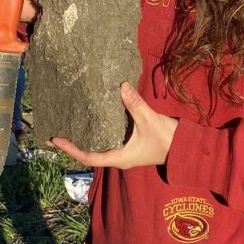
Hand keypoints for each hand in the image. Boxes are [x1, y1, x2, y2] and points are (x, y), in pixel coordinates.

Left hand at [52, 82, 177, 169]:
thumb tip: (121, 86)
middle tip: (57, 131)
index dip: (72, 149)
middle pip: (90, 152)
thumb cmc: (167, 139)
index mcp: (119, 156)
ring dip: (85, 136)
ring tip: (70, 123)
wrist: (186, 147)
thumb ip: (135, 104)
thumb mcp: (150, 121)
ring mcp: (124, 150)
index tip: (56, 139)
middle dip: (74, 143)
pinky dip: (99, 129)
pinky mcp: (130, 142)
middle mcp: (119, 155)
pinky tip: (93, 117)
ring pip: (99, 145)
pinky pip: (109, 137)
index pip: (89, 157)